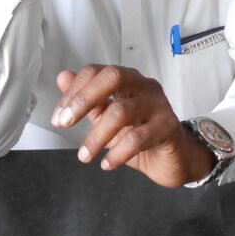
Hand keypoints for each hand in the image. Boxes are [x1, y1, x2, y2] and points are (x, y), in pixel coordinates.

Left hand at [51, 66, 214, 187]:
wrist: (175, 159)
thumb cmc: (141, 134)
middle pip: (113, 77)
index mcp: (128, 80)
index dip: (74, 91)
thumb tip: (62, 77)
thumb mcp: (108, 117)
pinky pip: (139, 138)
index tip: (59, 117)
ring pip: (123, 111)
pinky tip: (107, 164)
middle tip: (65, 123)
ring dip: (97, 136)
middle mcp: (144, 86)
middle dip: (84, 99)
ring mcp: (159, 104)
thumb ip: (88, 100)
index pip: (96, 71)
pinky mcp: (168, 127)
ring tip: (84, 156)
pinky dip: (118, 153)